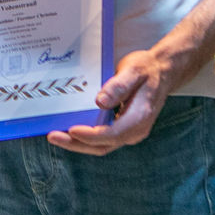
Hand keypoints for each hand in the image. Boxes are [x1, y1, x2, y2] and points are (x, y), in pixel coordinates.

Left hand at [48, 47, 169, 155]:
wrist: (162, 72)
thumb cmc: (147, 69)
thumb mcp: (134, 70)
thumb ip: (119, 86)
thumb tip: (100, 101)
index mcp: (139, 117)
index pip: (111, 134)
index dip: (89, 135)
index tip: (70, 129)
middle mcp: (135, 130)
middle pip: (102, 146)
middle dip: (76, 144)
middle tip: (53, 137)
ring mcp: (129, 132)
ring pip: (101, 146)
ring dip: (78, 143)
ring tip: (56, 136)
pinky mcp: (123, 130)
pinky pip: (102, 139)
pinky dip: (85, 138)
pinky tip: (69, 130)